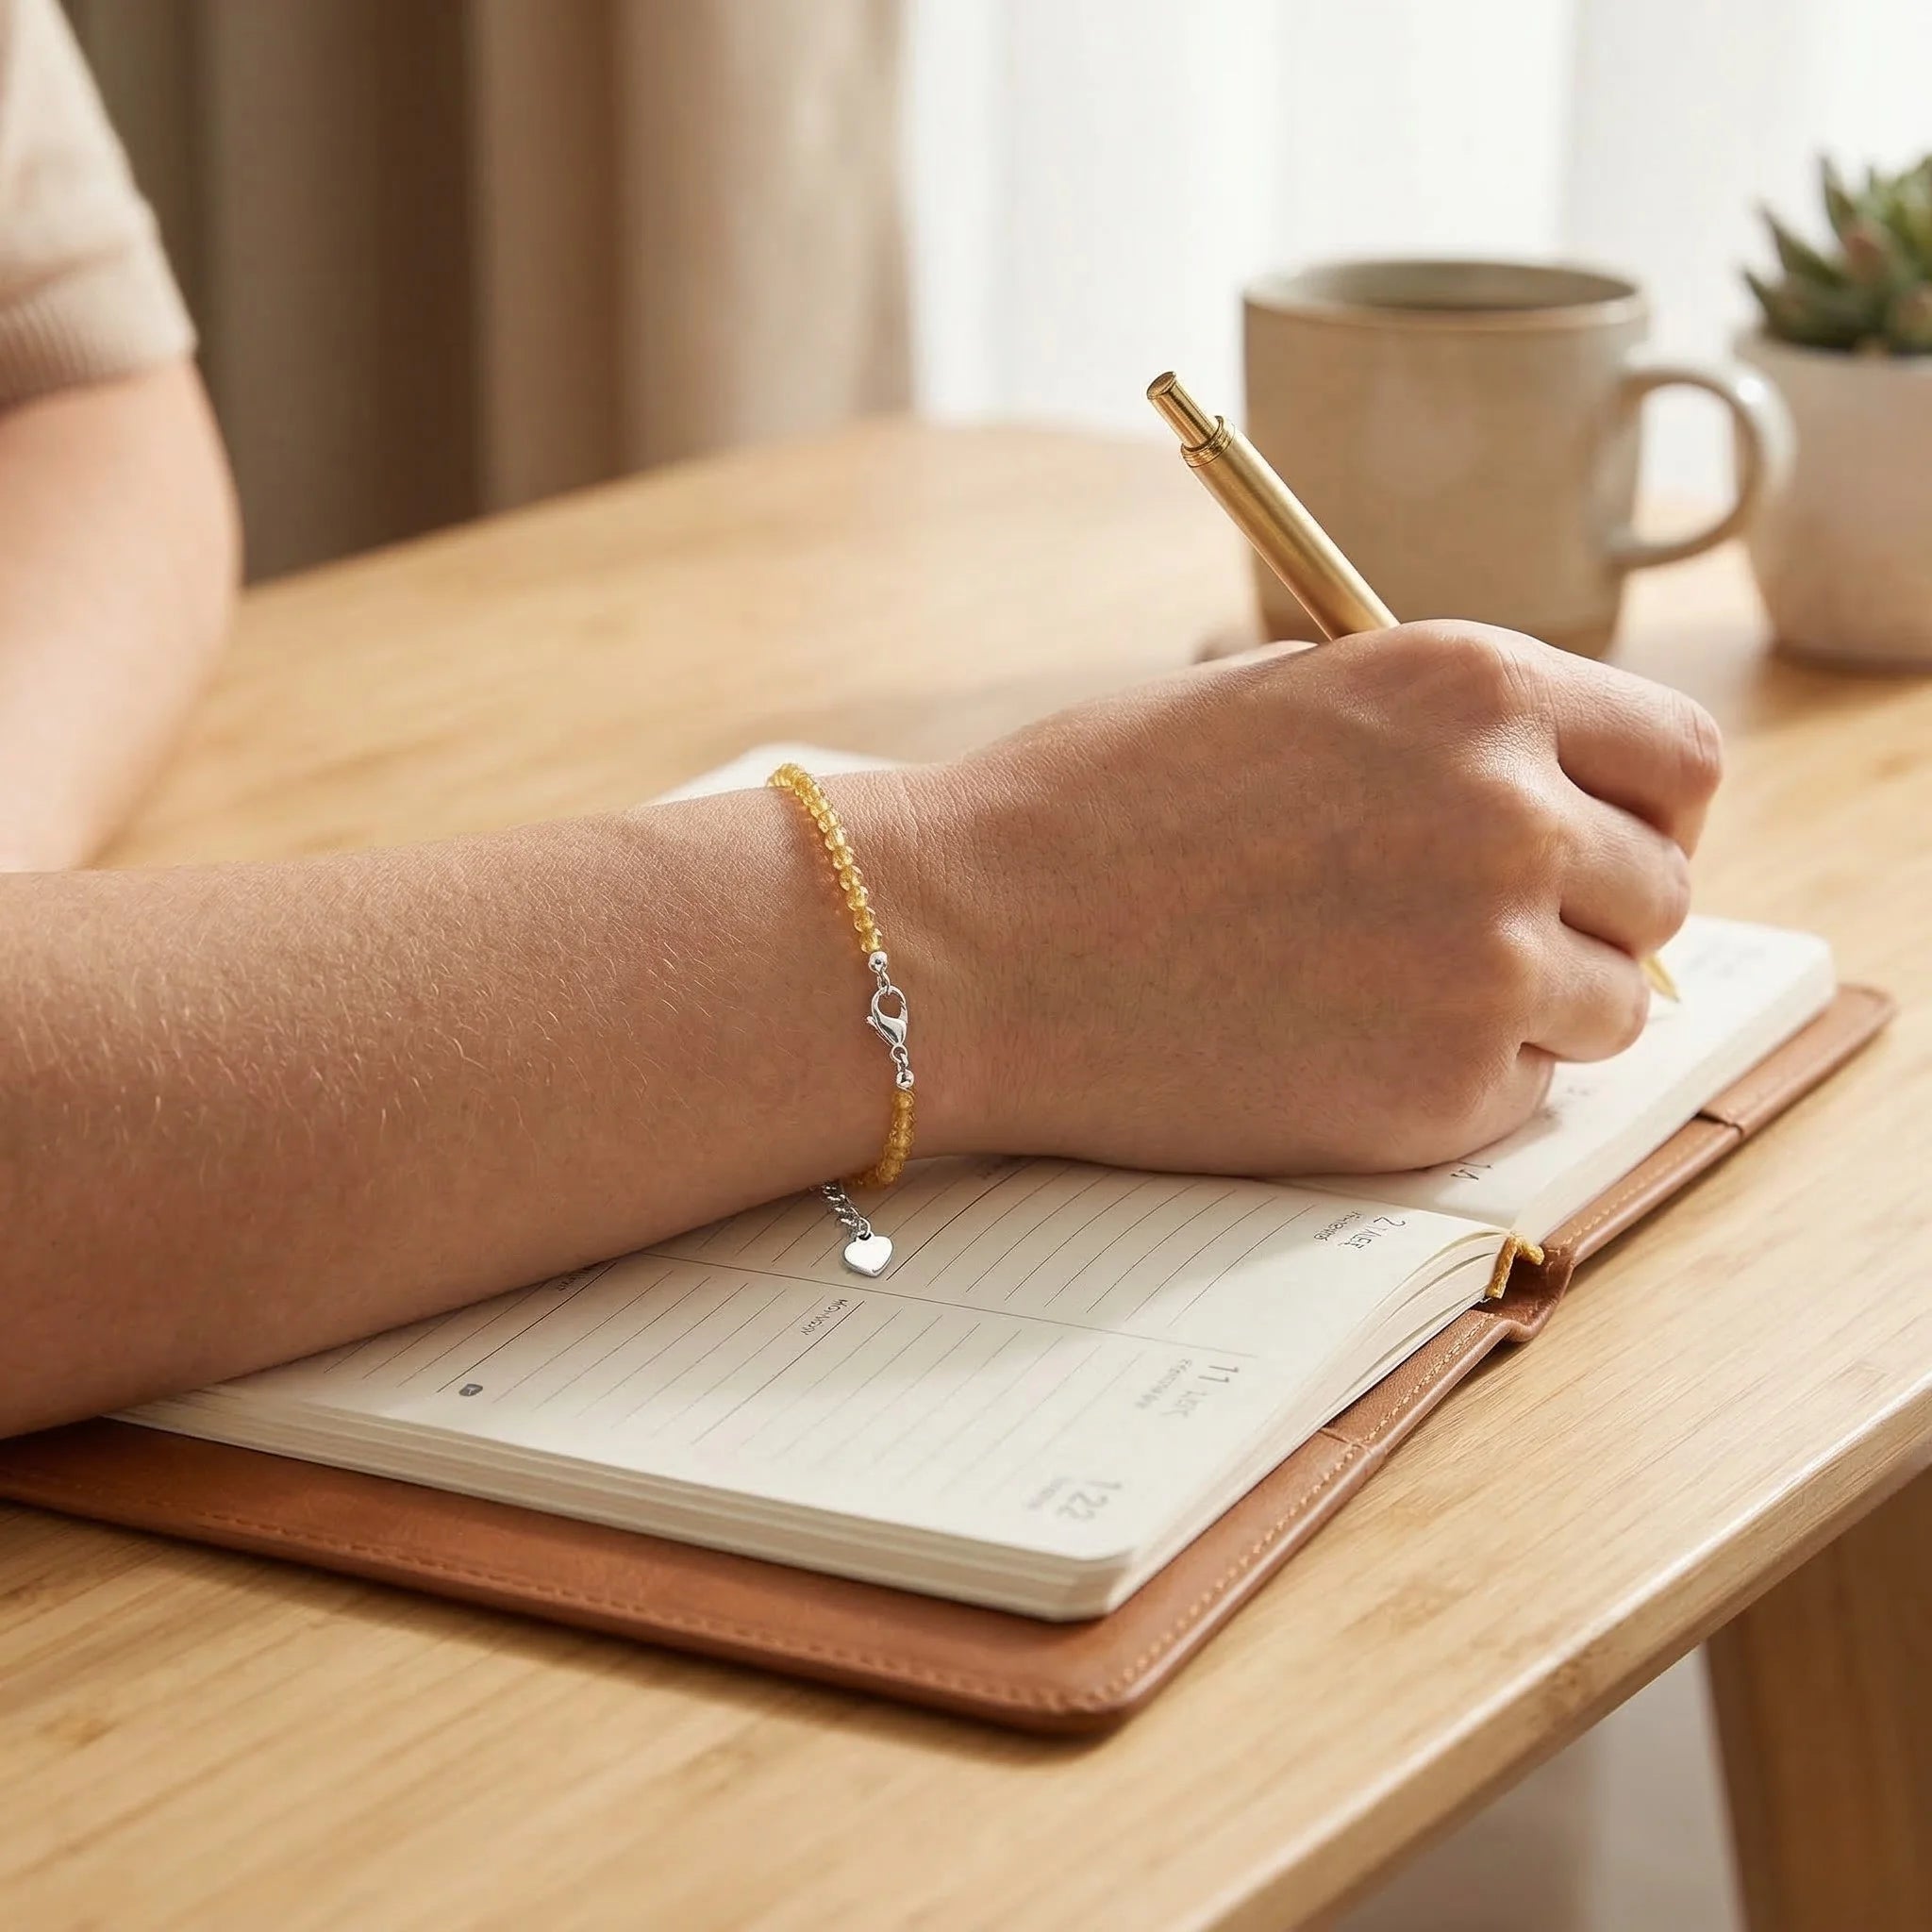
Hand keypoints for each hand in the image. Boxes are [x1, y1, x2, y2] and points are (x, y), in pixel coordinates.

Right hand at [854, 622, 1720, 1175]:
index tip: (1599, 848)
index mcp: (1474, 686)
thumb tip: (1547, 794)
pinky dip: (1457, 1082)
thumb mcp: (1285, 699)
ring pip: (1612, 1006)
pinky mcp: (1442, 1089)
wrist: (971, 938)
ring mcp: (1488, 959)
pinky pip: (1523, 1093)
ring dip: (1532, 1007)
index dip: (1645, 812)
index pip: (1679, 760)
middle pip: (1661, 892)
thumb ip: (1435, 733)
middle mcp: (1512, 813)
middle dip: (1589, 917)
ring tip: (1389, 995)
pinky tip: (1338, 1047)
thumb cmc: (1093, 810)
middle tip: (1476, 939)